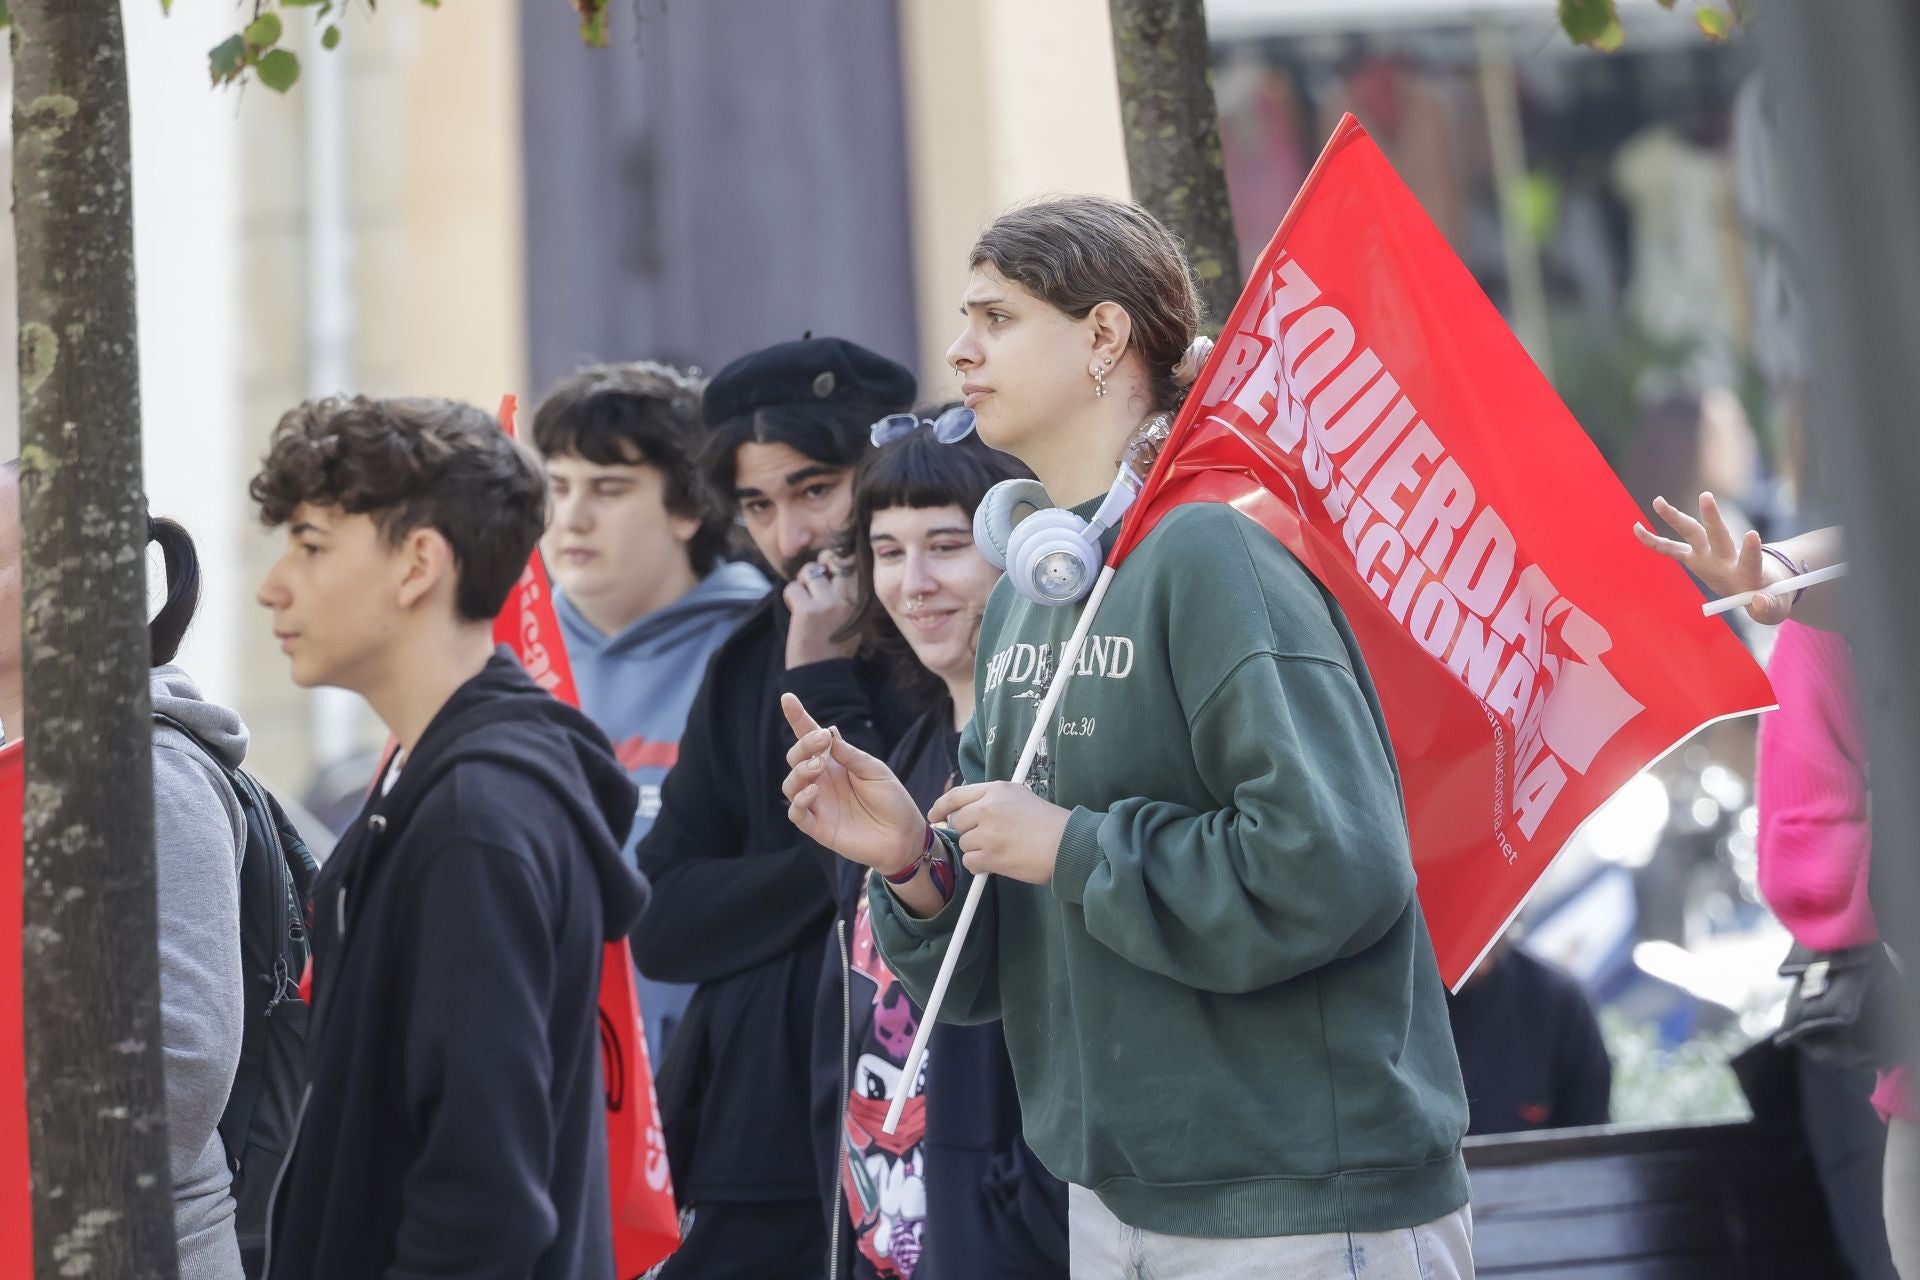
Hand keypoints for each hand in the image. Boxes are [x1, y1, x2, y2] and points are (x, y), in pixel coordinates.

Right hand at [781, 693, 923, 874]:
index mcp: (835, 763)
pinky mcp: (818, 827)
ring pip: (790, 784)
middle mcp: (822, 781)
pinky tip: (813, 791)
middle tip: (822, 742)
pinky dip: (799, 800)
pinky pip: (797, 813)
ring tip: (818, 766)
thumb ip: (849, 754)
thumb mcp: (874, 770)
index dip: (798, 718)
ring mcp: (819, 804)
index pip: (810, 738)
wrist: (904, 835)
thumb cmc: (891, 800)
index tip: (787, 698)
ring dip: (799, 771)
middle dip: (803, 746)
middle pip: (796, 758)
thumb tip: (828, 730)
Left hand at [784, 551, 860, 667]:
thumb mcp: (852, 621)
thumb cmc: (834, 649)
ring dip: (802, 583)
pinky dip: (790, 597)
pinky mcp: (807, 610)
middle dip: (821, 563)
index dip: (838, 560)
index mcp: (860, 601)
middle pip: (834, 558)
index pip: (853, 563)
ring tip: (803, 599)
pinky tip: (795, 611)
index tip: (830, 568)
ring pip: (810, 571)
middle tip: (813, 579)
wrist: (822, 675)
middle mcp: (847, 599)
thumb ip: (846, 596)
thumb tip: (831, 570)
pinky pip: (792, 588)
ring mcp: (828, 603)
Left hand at [927, 782, 1070, 886]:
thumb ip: (992, 800)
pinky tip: (1000, 862)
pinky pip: (970, 862)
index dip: (941, 806)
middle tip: (989, 839)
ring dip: (979, 850)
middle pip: (958, 822)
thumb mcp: (1020, 797)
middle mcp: (988, 807)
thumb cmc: (1050, 824)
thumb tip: (968, 812)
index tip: (934, 815)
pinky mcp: (990, 856)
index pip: (956, 795)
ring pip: (965, 844)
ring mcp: (988, 832)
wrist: (1067, 845)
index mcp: (996, 790)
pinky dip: (981, 866)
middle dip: (969, 832)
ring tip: (1004, 849)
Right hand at [1634, 492, 1792, 624]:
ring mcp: (1709, 555)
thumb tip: (1758, 602)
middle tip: (1705, 496)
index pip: (1750, 559)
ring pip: (1693, 533)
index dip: (1751, 549)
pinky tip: (1637, 528)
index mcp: (1748, 571)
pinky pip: (1670, 549)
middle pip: (1718, 534)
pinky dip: (1654, 541)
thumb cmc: (1769, 597)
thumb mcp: (1774, 609)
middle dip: (1712, 517)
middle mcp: (1726, 557)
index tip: (1752, 534)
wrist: (1758, 586)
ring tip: (1658, 501)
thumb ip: (1768, 607)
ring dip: (1676, 517)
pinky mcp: (1694, 558)